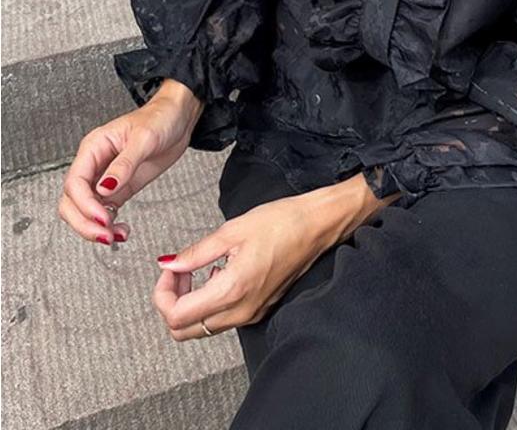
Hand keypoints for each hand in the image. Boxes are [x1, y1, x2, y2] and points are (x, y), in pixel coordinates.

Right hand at [57, 83, 202, 245]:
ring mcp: (105, 178)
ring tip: (117, 234)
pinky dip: (109, 225)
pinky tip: (122, 230)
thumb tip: (104, 188)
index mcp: (93, 147)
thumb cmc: (160, 119)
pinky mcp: (120, 188)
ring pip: (84, 210)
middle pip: (71, 201)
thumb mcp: (144, 139)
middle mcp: (94, 164)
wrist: (178, 119)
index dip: (84, 204)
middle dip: (84, 222)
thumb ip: (124, 164)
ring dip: (95, 227)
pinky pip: (104, 211)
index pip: (75, 182)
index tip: (103, 218)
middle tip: (106, 235)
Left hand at [153, 174, 399, 340]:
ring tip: (196, 268)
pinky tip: (218, 272)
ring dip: (189, 303)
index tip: (170, 267)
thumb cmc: (279, 222)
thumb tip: (167, 264)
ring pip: (202, 326)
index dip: (162, 293)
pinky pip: (222, 319)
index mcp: (231, 291)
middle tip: (178, 270)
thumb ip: (196, 253)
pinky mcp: (259, 310)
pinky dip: (209, 302)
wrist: (317, 226)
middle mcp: (240, 312)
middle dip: (171, 302)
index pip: (176, 317)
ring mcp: (251, 314)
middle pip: (184, 330)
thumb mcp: (231, 231)